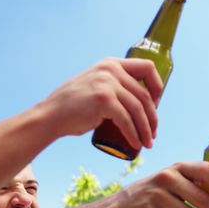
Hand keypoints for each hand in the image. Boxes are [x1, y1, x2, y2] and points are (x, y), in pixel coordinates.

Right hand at [40, 57, 162, 149]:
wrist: (51, 116)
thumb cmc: (74, 107)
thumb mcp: (96, 85)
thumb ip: (113, 85)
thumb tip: (139, 100)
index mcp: (112, 63)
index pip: (148, 67)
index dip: (157, 86)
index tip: (156, 105)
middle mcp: (111, 69)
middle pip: (145, 94)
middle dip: (153, 117)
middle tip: (153, 134)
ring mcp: (107, 83)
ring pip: (138, 109)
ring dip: (146, 130)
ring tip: (148, 143)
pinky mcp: (104, 100)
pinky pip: (127, 120)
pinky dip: (134, 135)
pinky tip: (136, 144)